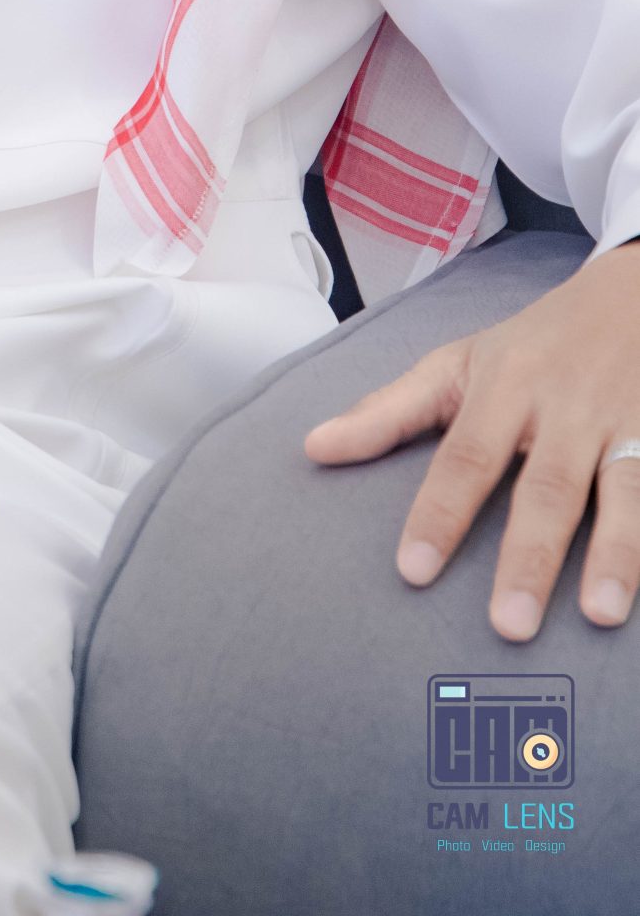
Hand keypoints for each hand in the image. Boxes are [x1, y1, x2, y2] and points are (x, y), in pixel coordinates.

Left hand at [301, 239, 639, 640]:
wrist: (626, 296)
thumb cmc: (528, 345)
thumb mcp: (455, 363)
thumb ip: (388, 412)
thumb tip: (313, 449)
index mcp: (504, 387)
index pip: (465, 457)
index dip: (438, 513)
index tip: (413, 571)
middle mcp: (565, 408)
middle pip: (546, 488)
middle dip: (528, 557)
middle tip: (508, 626)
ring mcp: (624, 425)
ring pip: (624, 492)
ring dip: (616, 555)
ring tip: (602, 614)